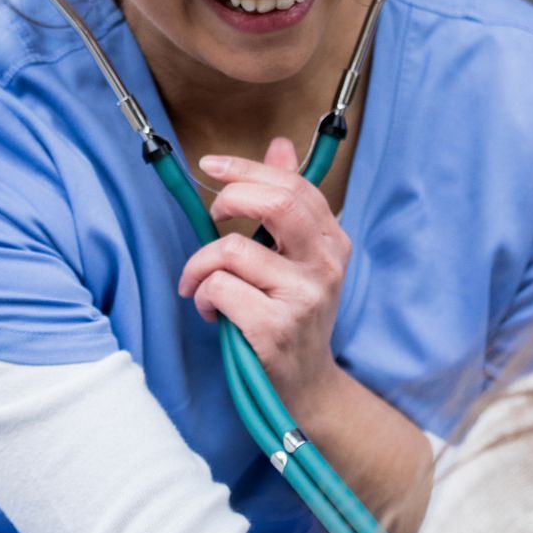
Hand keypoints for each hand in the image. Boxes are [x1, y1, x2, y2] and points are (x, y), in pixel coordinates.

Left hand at [176, 137, 349, 407]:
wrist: (307, 387)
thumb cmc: (294, 316)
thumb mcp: (298, 258)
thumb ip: (288, 202)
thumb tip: (280, 145)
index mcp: (331, 241)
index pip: (293, 186)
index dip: (247, 168)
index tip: (210, 165)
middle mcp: (325, 265)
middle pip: (275, 204)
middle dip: (229, 199)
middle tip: (213, 218)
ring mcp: (303, 298)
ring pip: (230, 252)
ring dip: (200, 267)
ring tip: (203, 287)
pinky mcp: (275, 329)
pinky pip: (219, 290)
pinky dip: (204, 298)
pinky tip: (213, 313)